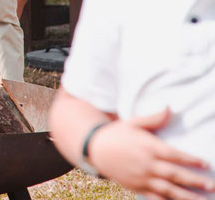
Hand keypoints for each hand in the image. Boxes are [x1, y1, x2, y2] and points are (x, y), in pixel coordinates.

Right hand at [89, 109, 213, 198]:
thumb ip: (154, 118)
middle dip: (194, 181)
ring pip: (168, 190)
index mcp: (148, 147)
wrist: (94, 148)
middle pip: (175, 175)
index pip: (174, 155)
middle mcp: (147, 164)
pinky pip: (156, 198)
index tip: (205, 164)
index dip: (191, 160)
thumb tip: (170, 107)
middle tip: (211, 185)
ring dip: (186, 196)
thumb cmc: (117, 134)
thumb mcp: (133, 122)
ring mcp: (142, 178)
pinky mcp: (137, 188)